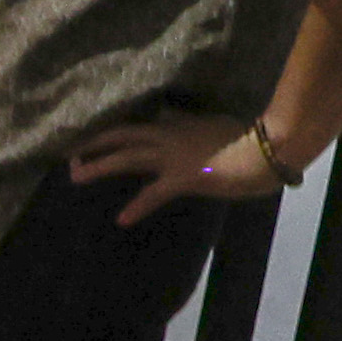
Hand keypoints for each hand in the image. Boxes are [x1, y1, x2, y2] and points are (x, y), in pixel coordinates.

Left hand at [68, 104, 290, 222]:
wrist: (271, 148)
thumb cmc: (255, 140)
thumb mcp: (223, 126)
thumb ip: (204, 127)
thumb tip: (197, 127)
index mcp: (183, 123)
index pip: (145, 121)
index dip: (118, 127)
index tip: (98, 131)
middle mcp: (172, 135)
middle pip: (124, 135)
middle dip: (95, 141)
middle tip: (70, 150)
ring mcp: (175, 156)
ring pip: (127, 157)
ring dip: (99, 166)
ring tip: (75, 175)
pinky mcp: (183, 178)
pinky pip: (153, 194)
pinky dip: (137, 206)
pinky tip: (122, 219)